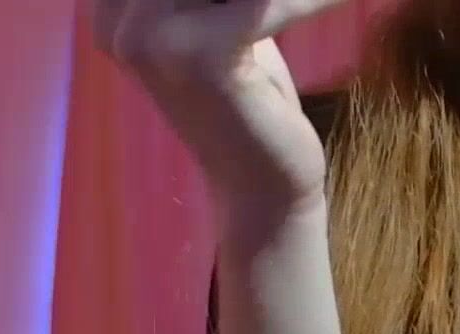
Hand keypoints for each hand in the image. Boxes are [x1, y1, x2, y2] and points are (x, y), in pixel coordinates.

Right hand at [87, 0, 348, 210]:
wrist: (262, 188)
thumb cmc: (252, 100)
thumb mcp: (223, 21)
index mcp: (112, 7)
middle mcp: (117, 19)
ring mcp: (149, 38)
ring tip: (332, 0)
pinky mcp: (199, 57)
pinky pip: (267, 1)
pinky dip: (314, 0)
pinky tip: (347, 1)